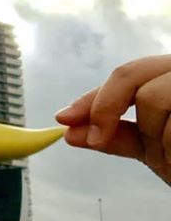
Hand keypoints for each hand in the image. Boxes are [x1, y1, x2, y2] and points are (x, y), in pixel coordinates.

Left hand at [54, 55, 170, 186]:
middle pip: (132, 77)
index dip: (91, 97)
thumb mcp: (157, 146)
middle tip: (97, 140)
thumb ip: (117, 134)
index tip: (63, 119)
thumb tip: (71, 131)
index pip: (126, 74)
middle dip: (108, 110)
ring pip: (155, 98)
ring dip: (157, 138)